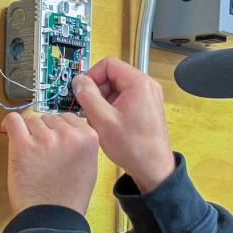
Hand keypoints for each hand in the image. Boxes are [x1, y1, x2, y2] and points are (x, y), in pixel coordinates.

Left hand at [3, 111, 98, 215]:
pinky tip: (8, 131)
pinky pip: (14, 120)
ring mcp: (45, 138)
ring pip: (32, 120)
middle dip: (45, 131)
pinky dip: (9, 123)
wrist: (51, 218)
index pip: (70, 118)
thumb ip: (81, 145)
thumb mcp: (89, 168)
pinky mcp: (23, 145)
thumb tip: (67, 132)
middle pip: (50, 118)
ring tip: (30, 153)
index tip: (52, 136)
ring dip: (29, 133)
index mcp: (88, 138)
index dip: (59, 128)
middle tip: (41, 152)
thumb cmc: (69, 199)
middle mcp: (68, 134)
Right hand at [71, 57, 174, 193]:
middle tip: (88, 109)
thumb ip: (87, 96)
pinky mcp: (147, 106)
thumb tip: (78, 81)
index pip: (108, 64)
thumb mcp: (102, 120)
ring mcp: (148, 96)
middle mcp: (146, 85)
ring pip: (117, 87)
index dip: (91, 75)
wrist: (153, 167)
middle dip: (97, 90)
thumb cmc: (133, 147)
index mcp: (138, 83)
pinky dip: (112, 107)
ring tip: (99, 120)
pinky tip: (108, 124)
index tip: (82, 91)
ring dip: (103, 100)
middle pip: (112, 75)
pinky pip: (124, 97)